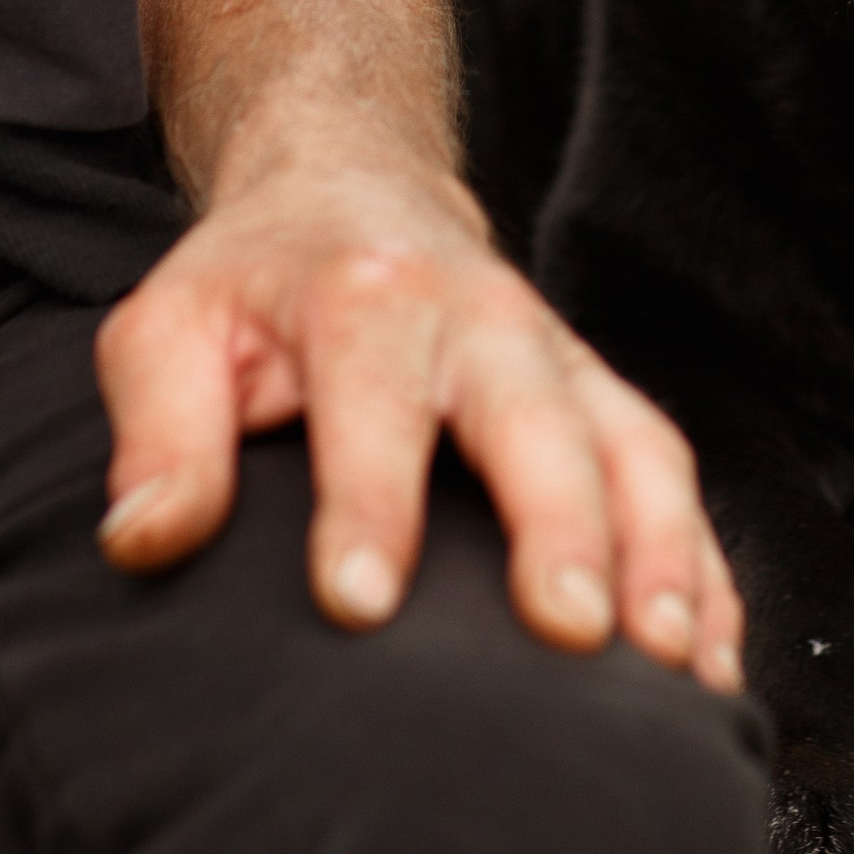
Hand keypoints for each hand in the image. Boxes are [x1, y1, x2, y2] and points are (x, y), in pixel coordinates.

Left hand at [91, 131, 745, 691]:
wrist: (354, 187)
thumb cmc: (255, 284)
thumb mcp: (171, 326)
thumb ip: (158, 428)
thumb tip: (145, 539)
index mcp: (368, 298)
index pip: (373, 401)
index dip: (368, 501)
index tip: (358, 604)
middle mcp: (483, 319)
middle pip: (537, 417)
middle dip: (561, 523)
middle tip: (569, 633)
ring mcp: (558, 359)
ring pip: (633, 445)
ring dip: (661, 551)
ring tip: (670, 666)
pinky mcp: (601, 398)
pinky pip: (668, 477)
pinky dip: (701, 568)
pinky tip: (708, 661)